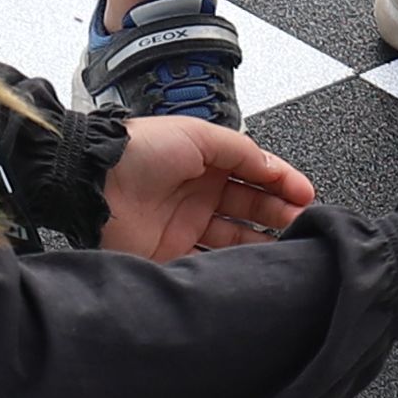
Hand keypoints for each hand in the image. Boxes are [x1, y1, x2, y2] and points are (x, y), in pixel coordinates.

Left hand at [101, 112, 311, 260]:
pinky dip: (233, 263)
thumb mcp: (198, 134)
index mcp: (205, 161)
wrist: (93, 181)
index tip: (304, 195)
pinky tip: (251, 260)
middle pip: (250, 207)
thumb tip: (273, 168)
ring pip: (236, 237)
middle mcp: (197, 193)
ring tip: (286, 242)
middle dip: (279, 212)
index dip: (282, 183)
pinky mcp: (172, 253)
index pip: (254, 174)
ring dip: (262, 240)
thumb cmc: (136, 150)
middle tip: (299, 220)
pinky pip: (210, 261)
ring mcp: (186, 224)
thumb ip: (241, 151)